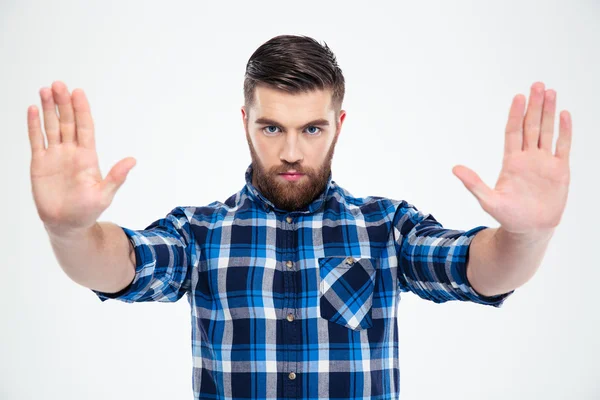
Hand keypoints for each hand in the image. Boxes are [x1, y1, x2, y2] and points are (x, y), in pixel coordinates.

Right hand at [28, 81, 136, 235]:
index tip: (78, 92)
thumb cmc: (87, 210)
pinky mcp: (40, 163)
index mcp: (88, 156)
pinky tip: (33, 109)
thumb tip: (132, 161)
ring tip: (45, 90)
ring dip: (48, 109)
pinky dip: (34, 125)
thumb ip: (116, 176)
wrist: (66, 224)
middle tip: (58, 84)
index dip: (81, 110)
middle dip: (63, 103)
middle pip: (67, 122)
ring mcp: (55, 155)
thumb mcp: (104, 194)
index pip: (85, 127)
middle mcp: (71, 151)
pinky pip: (36, 140)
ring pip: (51, 126)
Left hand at [452, 82, 571, 233]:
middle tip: (538, 85)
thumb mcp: (488, 200)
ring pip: (547, 131)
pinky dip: (565, 131)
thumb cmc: (508, 216)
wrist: (530, 230)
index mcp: (511, 162)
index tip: (519, 97)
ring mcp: (544, 163)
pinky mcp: (560, 170)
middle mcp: (528, 158)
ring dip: (549, 112)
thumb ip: (474, 183)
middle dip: (535, 106)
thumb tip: (455, 168)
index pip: (513, 132)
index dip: (516, 114)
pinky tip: (565, 115)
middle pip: (531, 126)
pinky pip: (563, 146)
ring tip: (551, 92)